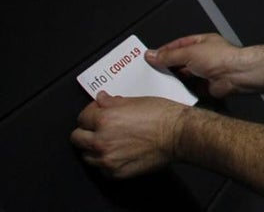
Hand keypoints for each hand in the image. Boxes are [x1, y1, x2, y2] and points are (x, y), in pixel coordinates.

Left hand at [71, 92, 186, 178]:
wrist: (179, 134)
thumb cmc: (163, 116)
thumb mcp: (137, 100)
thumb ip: (113, 102)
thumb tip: (101, 99)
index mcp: (105, 119)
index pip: (82, 117)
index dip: (91, 113)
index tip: (97, 113)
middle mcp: (102, 140)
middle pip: (77, 138)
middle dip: (86, 131)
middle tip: (98, 128)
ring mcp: (107, 158)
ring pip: (86, 155)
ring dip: (94, 148)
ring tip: (109, 141)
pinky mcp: (116, 172)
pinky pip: (101, 168)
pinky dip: (106, 161)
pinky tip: (118, 152)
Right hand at [148, 34, 248, 97]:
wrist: (235, 74)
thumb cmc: (221, 57)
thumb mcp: (189, 52)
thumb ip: (169, 55)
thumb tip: (153, 54)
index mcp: (201, 43)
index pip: (178, 45)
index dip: (164, 50)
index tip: (151, 56)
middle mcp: (203, 56)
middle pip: (179, 61)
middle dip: (167, 66)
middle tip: (151, 70)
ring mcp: (204, 71)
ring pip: (183, 75)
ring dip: (173, 79)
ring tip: (159, 81)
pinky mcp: (204, 86)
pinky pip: (188, 88)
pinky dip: (180, 90)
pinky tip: (172, 91)